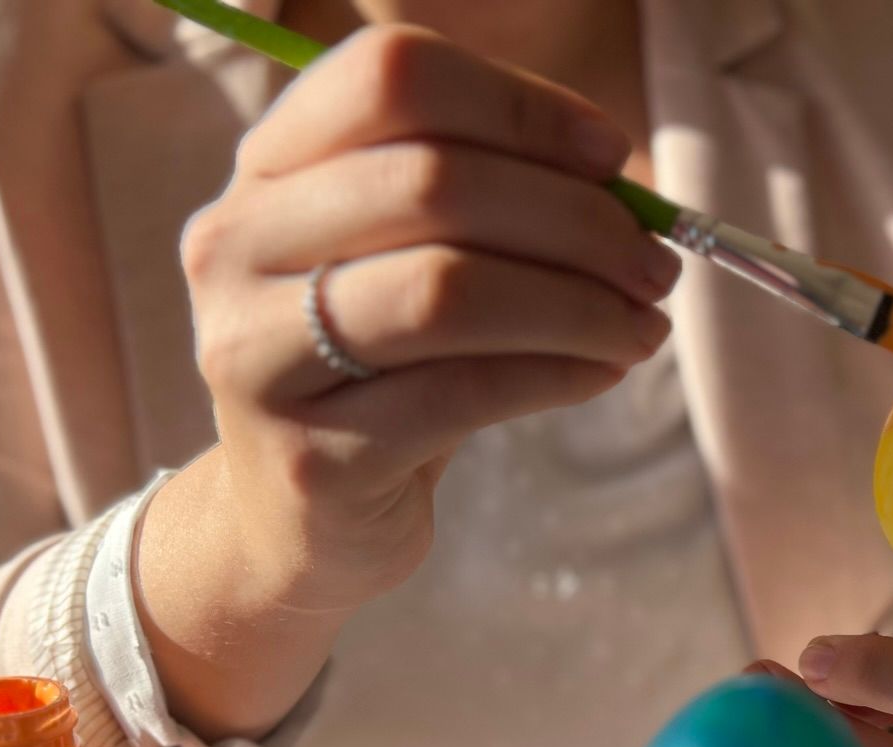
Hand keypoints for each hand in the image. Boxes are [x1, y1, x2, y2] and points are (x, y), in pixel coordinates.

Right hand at [177, 24, 676, 615]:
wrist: (302, 523)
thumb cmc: (383, 371)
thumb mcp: (415, 262)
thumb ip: (494, 204)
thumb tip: (632, 195)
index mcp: (267, 168)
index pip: (393, 77)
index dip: (520, 107)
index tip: (613, 157)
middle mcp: (236, 246)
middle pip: (432, 182)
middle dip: (575, 221)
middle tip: (655, 266)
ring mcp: (258, 355)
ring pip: (447, 292)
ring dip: (577, 305)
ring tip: (642, 328)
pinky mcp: (312, 457)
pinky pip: (462, 394)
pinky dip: (557, 376)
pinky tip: (602, 374)